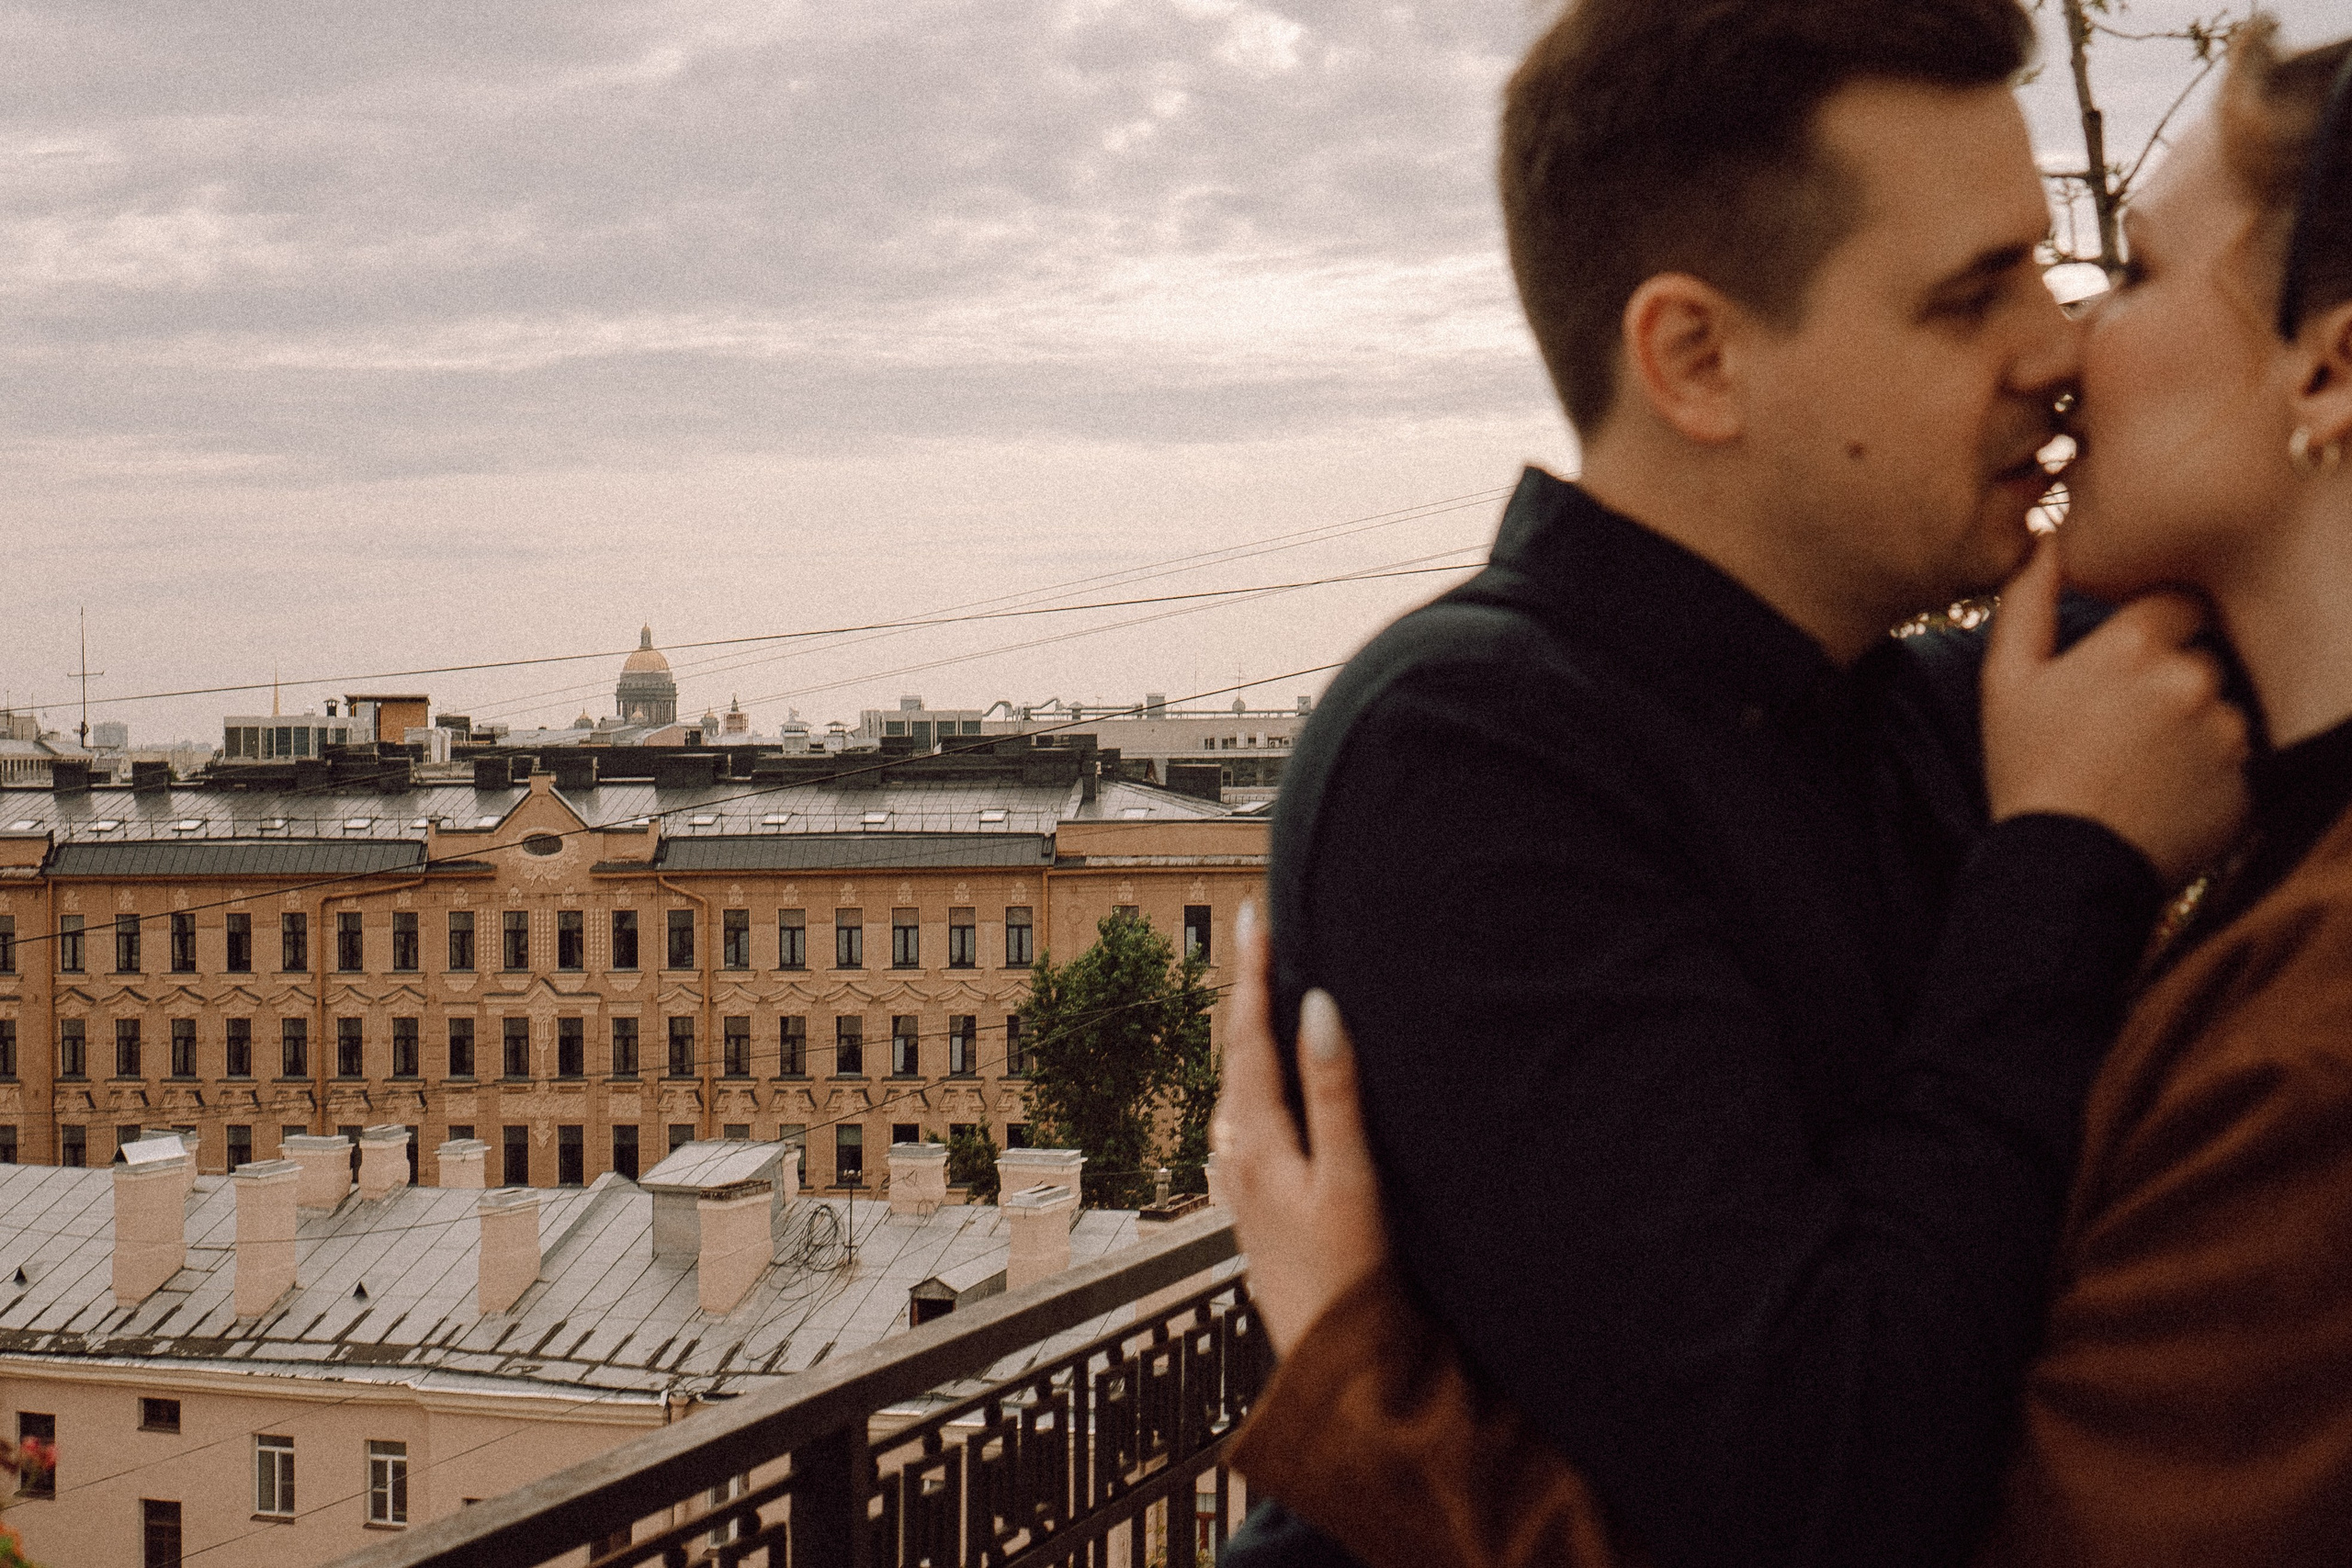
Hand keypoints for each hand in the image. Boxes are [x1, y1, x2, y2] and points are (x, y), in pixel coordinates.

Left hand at [1210, 901, 1389, 1355]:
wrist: (1329, 1366)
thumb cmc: (1348, 1279)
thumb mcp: (1350, 1179)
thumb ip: (1335, 1092)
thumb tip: (1317, 1007)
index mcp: (1256, 1140)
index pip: (1249, 1035)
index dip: (1253, 972)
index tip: (1251, 914)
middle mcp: (1237, 1156)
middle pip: (1237, 1056)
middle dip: (1248, 995)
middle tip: (1257, 935)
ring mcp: (1242, 1183)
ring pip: (1241, 1090)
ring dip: (1251, 1039)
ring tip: (1264, 993)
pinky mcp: (1256, 1206)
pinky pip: (1251, 1121)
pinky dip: (1261, 1083)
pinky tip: (1271, 1088)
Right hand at [1982, 537, 2249, 883]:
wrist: (2061, 868)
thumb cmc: (2026, 769)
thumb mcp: (2005, 681)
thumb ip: (2028, 601)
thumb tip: (2049, 540)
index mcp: (2134, 645)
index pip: (2179, 603)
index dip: (2158, 628)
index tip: (2131, 662)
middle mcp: (2191, 678)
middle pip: (2206, 654)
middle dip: (2177, 678)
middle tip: (2130, 725)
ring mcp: (2227, 731)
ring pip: (2226, 706)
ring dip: (2198, 725)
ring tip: (2147, 766)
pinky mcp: (2250, 781)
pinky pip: (2244, 757)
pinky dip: (2215, 770)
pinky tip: (2169, 793)